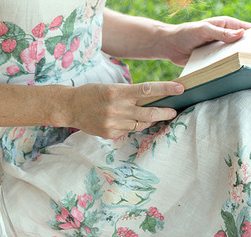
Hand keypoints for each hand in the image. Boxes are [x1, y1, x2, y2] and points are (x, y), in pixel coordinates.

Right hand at [65, 82, 183, 138]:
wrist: (70, 107)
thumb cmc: (92, 93)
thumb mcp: (111, 88)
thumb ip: (129, 94)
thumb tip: (151, 99)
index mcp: (117, 93)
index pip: (147, 90)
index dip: (166, 89)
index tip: (181, 88)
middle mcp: (116, 109)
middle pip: (149, 113)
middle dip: (165, 112)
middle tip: (173, 111)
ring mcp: (113, 123)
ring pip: (140, 124)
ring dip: (149, 120)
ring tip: (153, 116)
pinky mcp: (109, 134)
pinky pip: (128, 130)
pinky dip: (132, 125)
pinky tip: (128, 121)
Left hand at [161, 16, 250, 66]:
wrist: (169, 45)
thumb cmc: (186, 33)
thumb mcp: (204, 30)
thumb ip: (221, 33)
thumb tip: (241, 34)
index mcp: (227, 25)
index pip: (248, 29)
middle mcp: (226, 37)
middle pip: (243, 44)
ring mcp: (219, 49)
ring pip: (234, 56)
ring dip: (239, 62)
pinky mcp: (212, 60)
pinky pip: (222, 65)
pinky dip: (227, 69)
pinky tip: (234, 76)